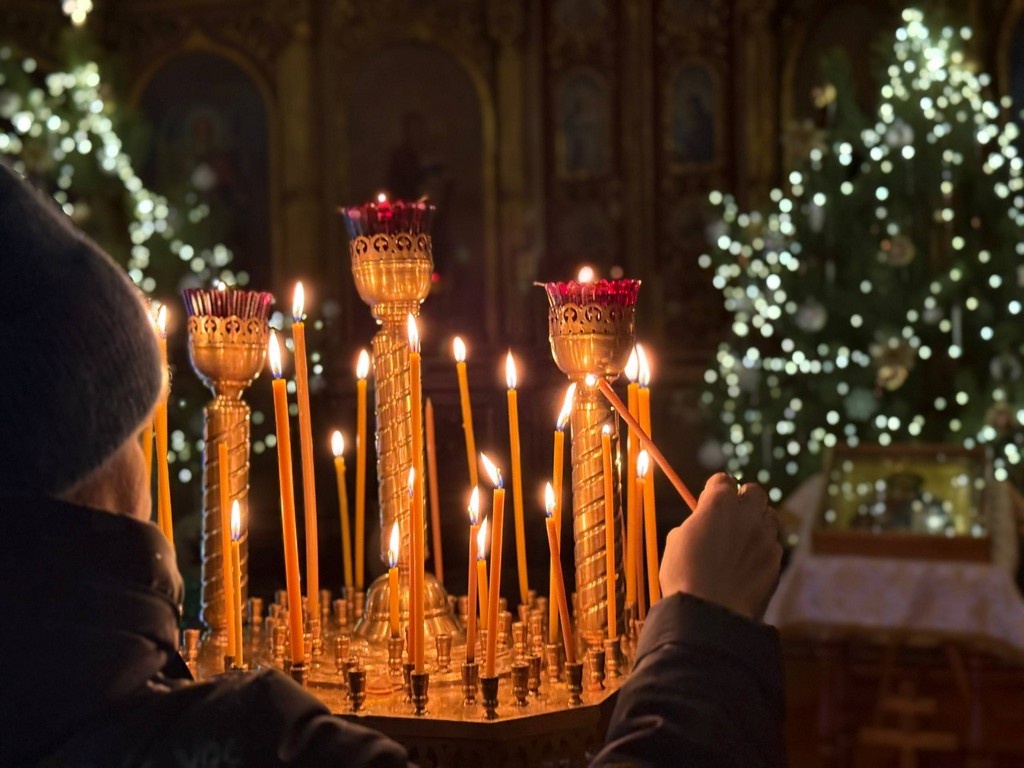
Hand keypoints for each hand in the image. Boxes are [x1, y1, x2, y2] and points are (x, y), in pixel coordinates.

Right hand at [659, 473, 781, 620]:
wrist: (710, 613)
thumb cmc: (684, 575)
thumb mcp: (676, 541)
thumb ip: (694, 524)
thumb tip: (702, 526)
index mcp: (719, 503)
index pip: (723, 481)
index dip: (714, 490)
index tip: (707, 501)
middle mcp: (747, 514)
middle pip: (754, 492)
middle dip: (744, 499)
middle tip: (730, 516)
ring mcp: (765, 537)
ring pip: (769, 518)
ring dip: (757, 523)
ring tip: (742, 540)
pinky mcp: (776, 561)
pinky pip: (772, 546)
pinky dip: (762, 550)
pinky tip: (747, 565)